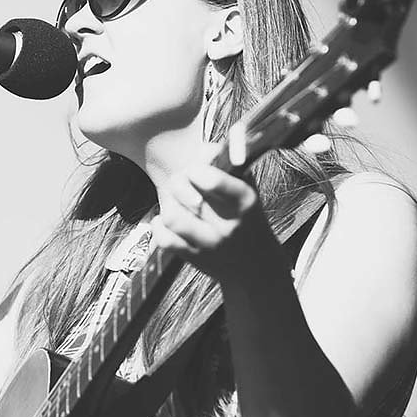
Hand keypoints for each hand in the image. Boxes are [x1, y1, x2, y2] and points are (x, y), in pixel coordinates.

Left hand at [150, 143, 265, 280]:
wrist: (256, 267)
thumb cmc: (249, 220)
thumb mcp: (250, 189)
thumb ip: (229, 165)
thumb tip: (205, 148)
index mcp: (244, 201)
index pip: (212, 179)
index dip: (196, 169)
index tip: (198, 171)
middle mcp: (227, 225)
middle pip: (183, 190)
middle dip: (179, 182)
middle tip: (185, 185)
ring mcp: (210, 244)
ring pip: (171, 216)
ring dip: (168, 204)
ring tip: (176, 203)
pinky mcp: (195, 259)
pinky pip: (164, 240)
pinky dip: (160, 226)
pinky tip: (167, 221)